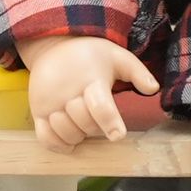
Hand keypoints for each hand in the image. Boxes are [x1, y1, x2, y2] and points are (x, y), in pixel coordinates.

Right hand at [20, 34, 160, 148]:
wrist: (52, 46)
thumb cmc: (89, 55)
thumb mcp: (116, 56)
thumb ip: (137, 72)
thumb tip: (153, 90)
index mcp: (91, 78)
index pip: (99, 105)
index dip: (110, 122)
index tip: (118, 135)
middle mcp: (68, 91)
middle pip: (84, 123)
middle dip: (97, 129)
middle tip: (101, 121)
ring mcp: (50, 102)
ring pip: (66, 132)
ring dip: (79, 137)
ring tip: (84, 127)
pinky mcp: (37, 110)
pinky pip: (45, 137)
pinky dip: (58, 144)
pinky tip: (69, 141)